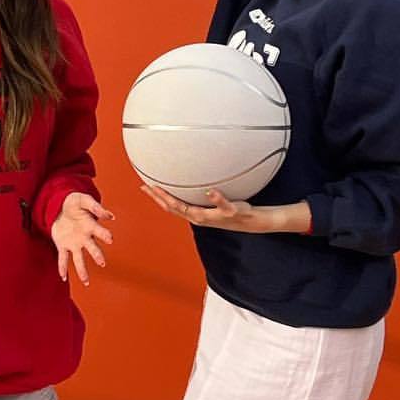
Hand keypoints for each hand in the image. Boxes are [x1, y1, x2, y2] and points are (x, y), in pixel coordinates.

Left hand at [50, 191, 114, 286]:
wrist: (59, 206)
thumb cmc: (75, 203)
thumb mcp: (84, 200)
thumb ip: (95, 207)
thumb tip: (110, 216)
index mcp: (90, 226)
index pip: (99, 232)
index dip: (105, 235)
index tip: (110, 239)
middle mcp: (84, 238)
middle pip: (92, 248)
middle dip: (97, 255)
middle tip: (102, 263)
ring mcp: (73, 243)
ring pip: (78, 259)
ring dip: (82, 270)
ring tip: (86, 282)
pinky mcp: (62, 245)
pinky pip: (62, 258)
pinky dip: (62, 268)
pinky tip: (63, 277)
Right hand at [139, 182, 309, 234]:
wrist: (255, 222)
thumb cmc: (235, 210)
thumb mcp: (217, 201)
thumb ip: (205, 194)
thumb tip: (199, 177)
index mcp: (197, 215)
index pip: (171, 207)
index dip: (156, 198)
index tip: (144, 186)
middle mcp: (203, 218)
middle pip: (176, 209)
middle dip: (160, 198)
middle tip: (148, 186)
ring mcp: (216, 217)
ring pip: (192, 211)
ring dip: (177, 201)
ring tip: (166, 190)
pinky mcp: (231, 213)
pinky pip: (222, 206)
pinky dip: (216, 198)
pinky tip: (210, 189)